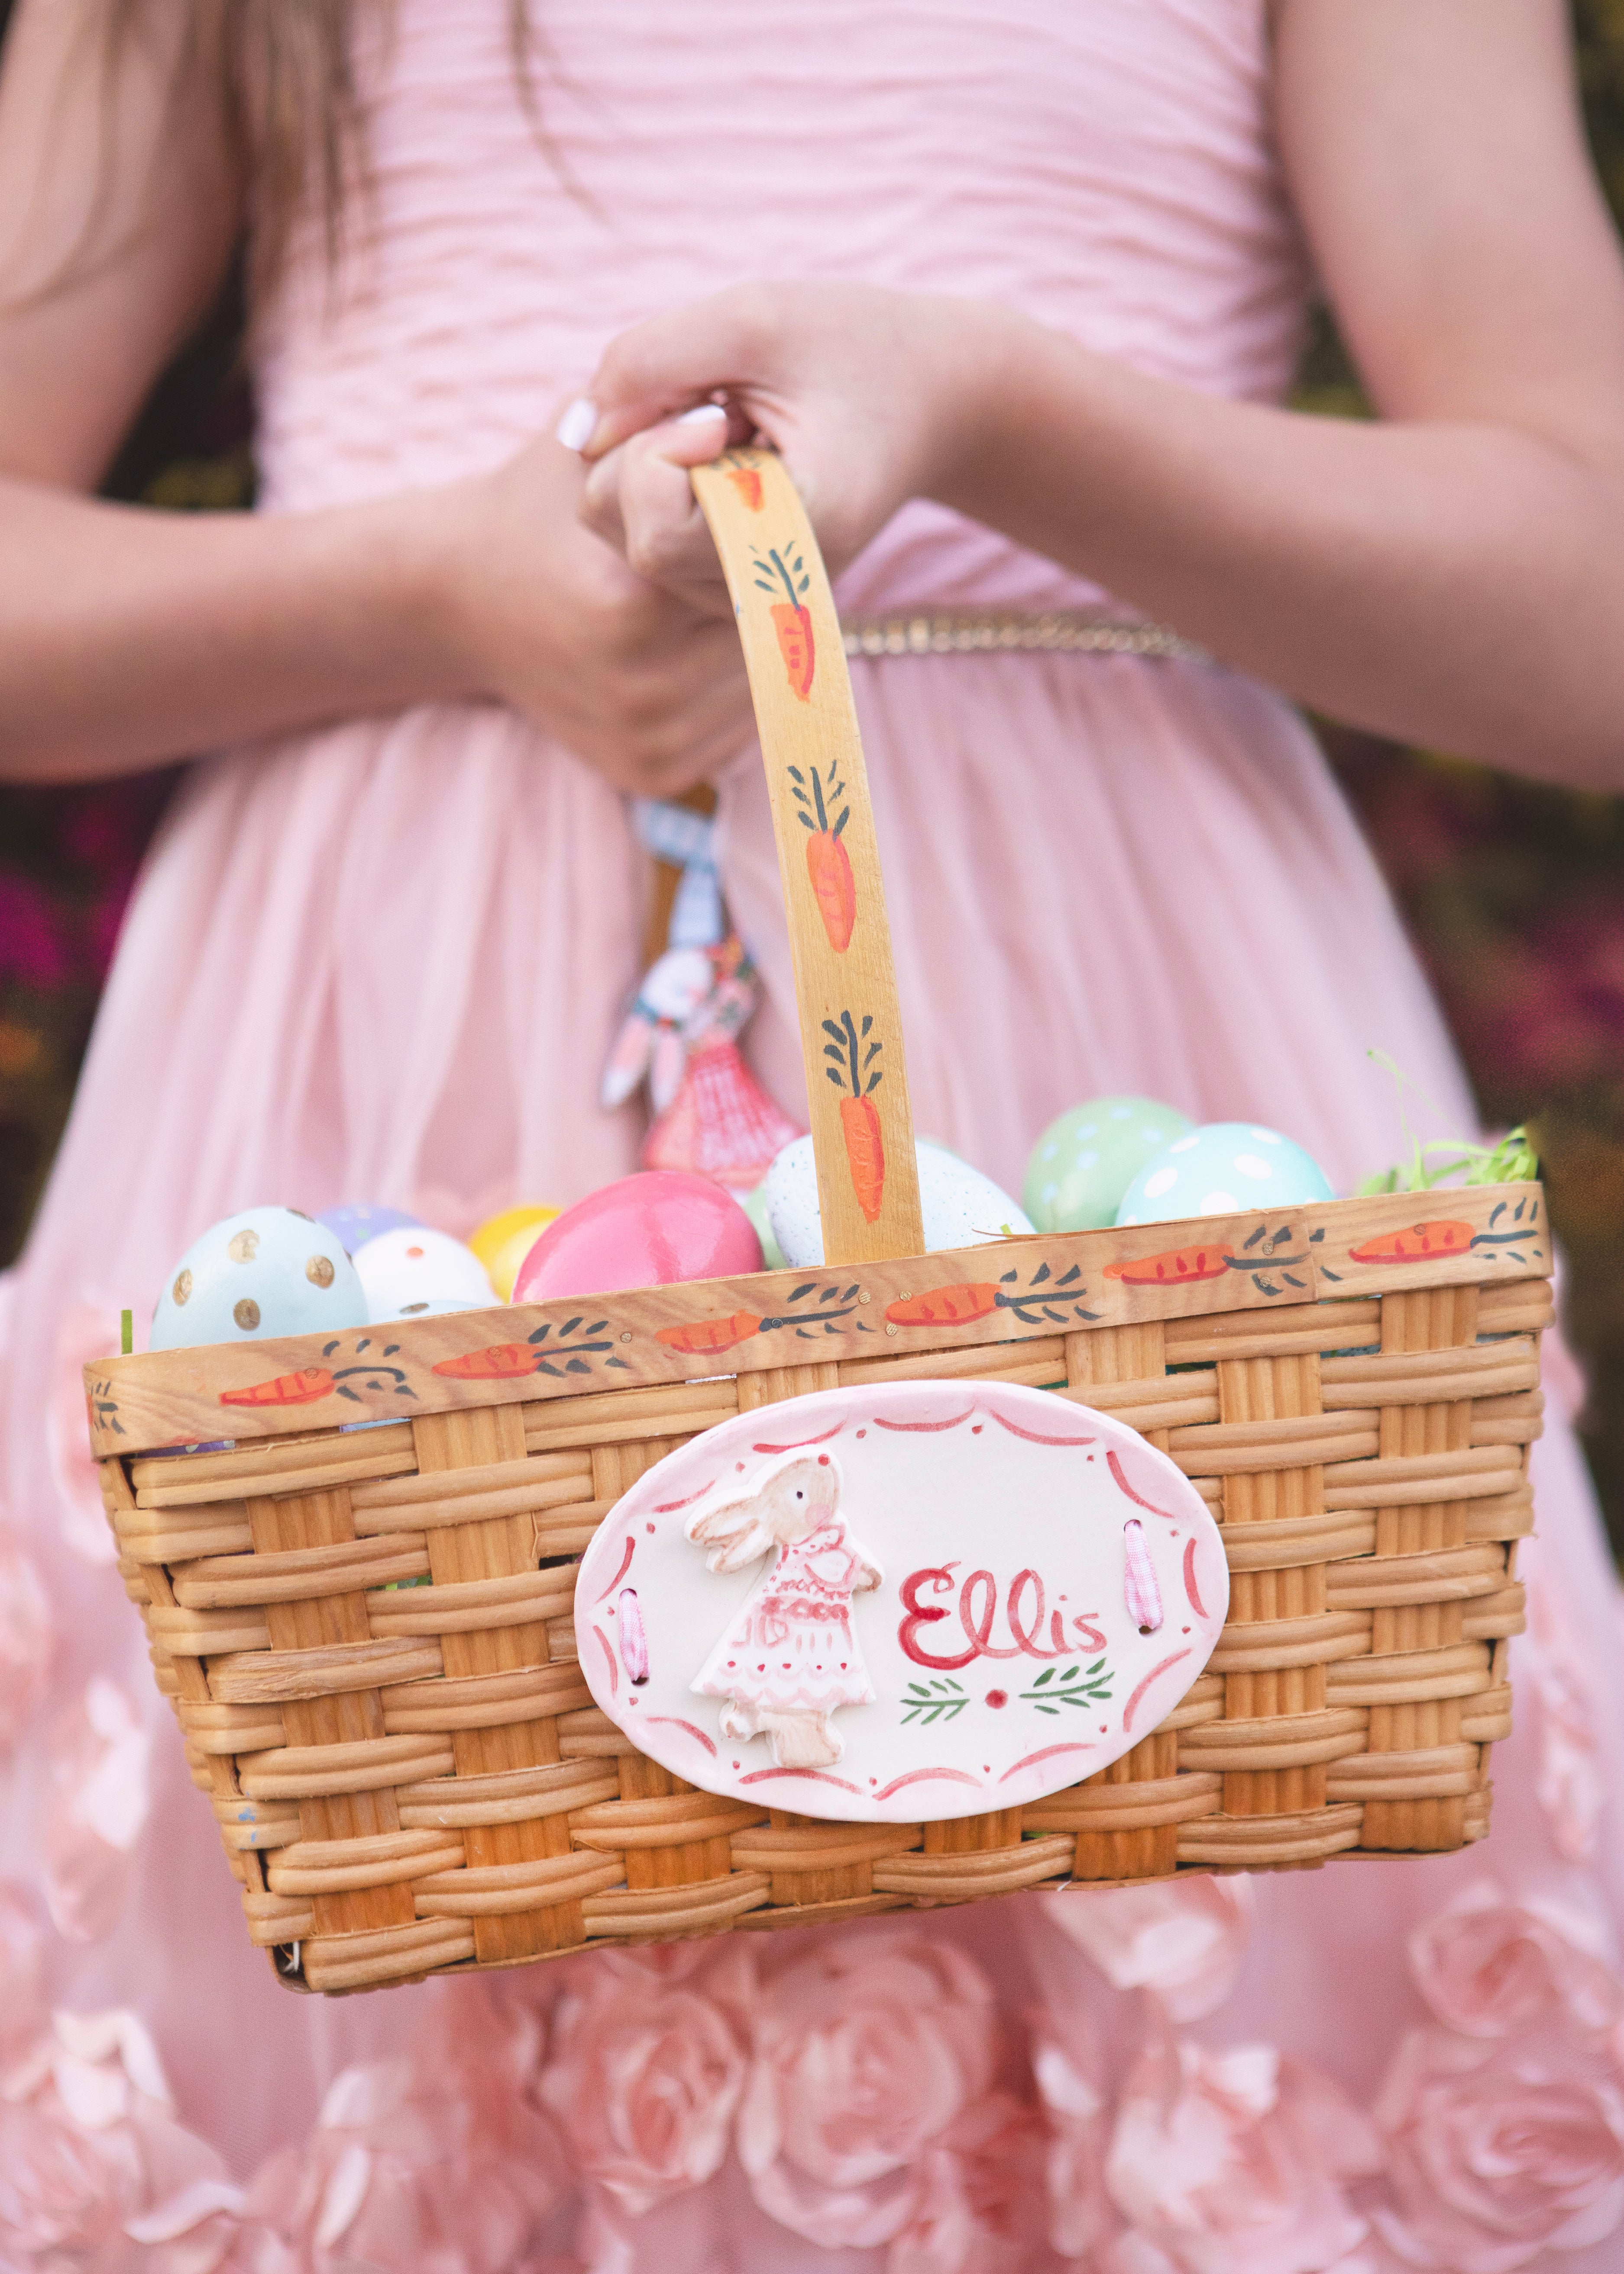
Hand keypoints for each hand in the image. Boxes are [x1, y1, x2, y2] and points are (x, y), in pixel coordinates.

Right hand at [440, 423, 755, 795]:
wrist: (461, 602)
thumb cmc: (537, 508)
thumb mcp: (588, 445)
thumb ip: (663, 425)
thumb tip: (731, 423)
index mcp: (629, 601)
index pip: (755, 561)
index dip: (759, 528)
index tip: (741, 506)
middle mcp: (644, 685)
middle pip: (767, 628)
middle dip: (761, 586)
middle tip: (731, 554)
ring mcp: (652, 739)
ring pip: (763, 681)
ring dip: (754, 640)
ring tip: (705, 602)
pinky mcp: (656, 772)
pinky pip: (736, 725)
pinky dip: (727, 686)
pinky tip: (688, 652)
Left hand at [566, 282, 1015, 601]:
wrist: (932, 399)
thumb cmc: (853, 346)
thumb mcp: (753, 315)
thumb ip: (649, 361)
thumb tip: (580, 429)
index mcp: (795, 540)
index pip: (653, 534)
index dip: (656, 452)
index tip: (714, 408)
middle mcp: (768, 592)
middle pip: (621, 529)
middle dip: (644, 448)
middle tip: (722, 408)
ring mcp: (745, 597)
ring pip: (619, 529)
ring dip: (649, 457)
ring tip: (729, 429)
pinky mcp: (726, 582)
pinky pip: (639, 528)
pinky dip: (659, 475)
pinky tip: (724, 454)